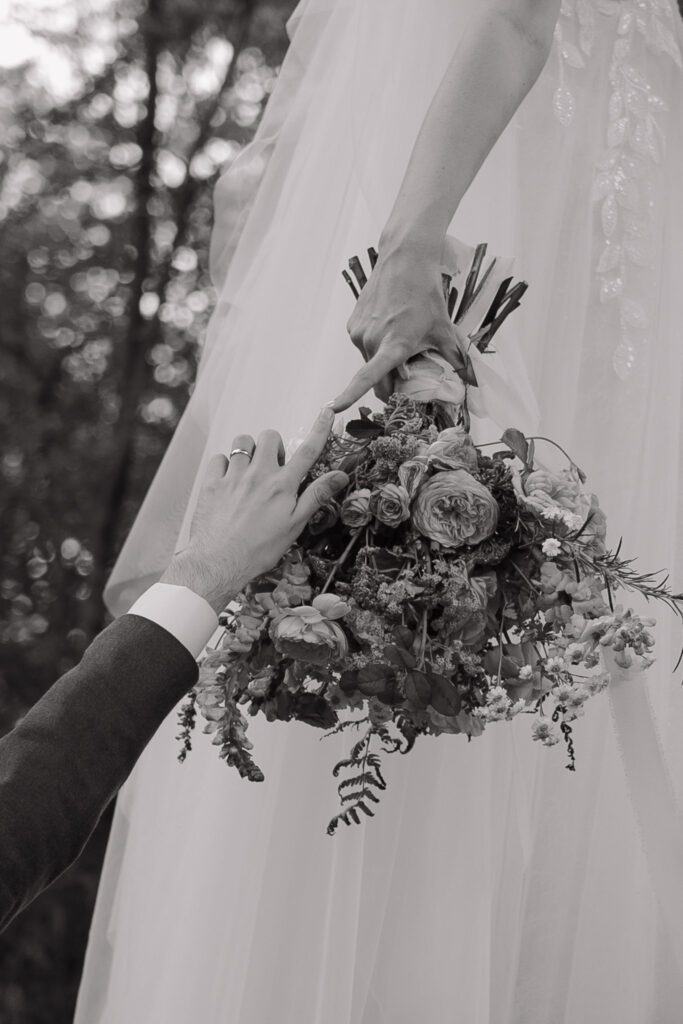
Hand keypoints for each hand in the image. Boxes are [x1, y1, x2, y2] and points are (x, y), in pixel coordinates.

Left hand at [161, 407, 347, 612]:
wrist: (219, 562)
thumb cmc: (260, 549)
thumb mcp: (295, 525)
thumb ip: (316, 496)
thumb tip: (341, 475)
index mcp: (283, 486)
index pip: (307, 451)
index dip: (319, 429)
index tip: (326, 412)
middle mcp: (259, 474)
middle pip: (270, 437)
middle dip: (274, 445)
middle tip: (273, 467)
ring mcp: (233, 477)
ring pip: (243, 442)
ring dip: (249, 451)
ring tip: (249, 471)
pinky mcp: (212, 483)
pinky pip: (219, 458)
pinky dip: (224, 465)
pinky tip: (227, 482)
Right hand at [330, 245, 467, 412]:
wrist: (405, 259)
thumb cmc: (426, 294)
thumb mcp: (444, 329)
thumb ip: (456, 358)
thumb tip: (471, 380)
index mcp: (393, 345)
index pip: (367, 377)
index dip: (350, 395)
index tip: (334, 407)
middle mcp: (370, 341)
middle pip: (376, 379)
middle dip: (391, 382)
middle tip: (410, 369)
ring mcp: (359, 332)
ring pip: (370, 362)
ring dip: (384, 362)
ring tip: (402, 338)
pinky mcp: (353, 324)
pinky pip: (364, 346)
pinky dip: (376, 346)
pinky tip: (390, 327)